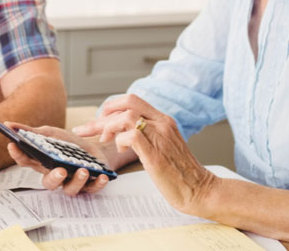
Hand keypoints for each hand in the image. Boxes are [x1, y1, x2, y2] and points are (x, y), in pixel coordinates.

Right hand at [3, 121, 116, 196]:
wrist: (94, 149)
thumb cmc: (68, 144)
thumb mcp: (50, 134)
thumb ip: (31, 132)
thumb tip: (7, 124)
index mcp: (42, 163)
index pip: (26, 161)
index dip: (17, 154)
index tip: (13, 145)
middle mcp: (55, 175)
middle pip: (48, 183)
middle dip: (54, 178)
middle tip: (60, 170)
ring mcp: (72, 182)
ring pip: (70, 189)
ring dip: (77, 181)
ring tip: (84, 170)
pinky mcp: (90, 184)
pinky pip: (92, 189)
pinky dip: (97, 184)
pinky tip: (101, 176)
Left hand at [76, 94, 218, 215]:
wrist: (199, 189)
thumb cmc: (180, 173)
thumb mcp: (164, 145)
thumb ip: (148, 135)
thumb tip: (125, 134)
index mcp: (164, 120)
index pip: (133, 100)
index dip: (112, 107)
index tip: (100, 120)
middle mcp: (162, 123)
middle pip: (126, 102)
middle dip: (102, 114)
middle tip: (88, 129)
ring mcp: (160, 137)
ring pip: (126, 117)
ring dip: (108, 127)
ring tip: (105, 141)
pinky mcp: (156, 154)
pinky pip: (131, 137)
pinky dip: (119, 142)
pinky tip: (121, 151)